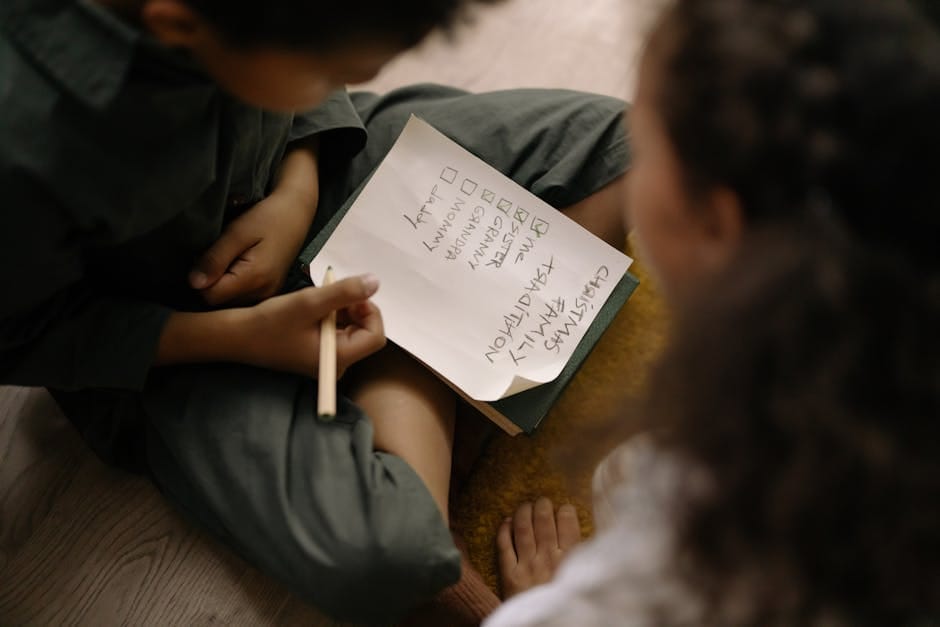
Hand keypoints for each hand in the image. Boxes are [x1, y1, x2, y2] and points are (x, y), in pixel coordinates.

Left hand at [190, 185, 315, 305]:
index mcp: (255, 278)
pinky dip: (233, 288)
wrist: (295, 214)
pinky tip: (236, 269)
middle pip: (220, 303)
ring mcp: (268, 295)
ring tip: (226, 262)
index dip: (199, 280)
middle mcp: (263, 293)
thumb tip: (192, 283)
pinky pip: (242, 300)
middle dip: (210, 285)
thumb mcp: (236, 233)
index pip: (210, 295)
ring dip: (222, 287)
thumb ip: (215, 259)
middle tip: (214, 258)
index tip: (201, 260)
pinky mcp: (269, 293)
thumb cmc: (268, 218)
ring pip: (230, 304)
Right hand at [239, 274, 385, 376]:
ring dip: (341, 310)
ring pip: (352, 330)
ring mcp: (327, 361)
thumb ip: (344, 292)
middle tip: (332, 292)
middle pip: (366, 332)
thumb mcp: (309, 302)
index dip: (368, 310)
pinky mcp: (318, 354)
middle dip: (354, 308)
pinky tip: (313, 308)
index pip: (375, 336)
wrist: (237, 337)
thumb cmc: (270, 322)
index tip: (349, 293)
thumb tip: (376, 282)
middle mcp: (337, 365)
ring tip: (318, 299)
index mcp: (338, 359)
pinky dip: (332, 316)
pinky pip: (337, 332)